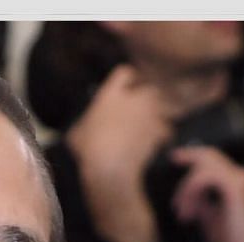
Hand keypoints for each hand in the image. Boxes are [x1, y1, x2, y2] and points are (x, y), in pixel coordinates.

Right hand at [64, 64, 173, 198]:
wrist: (110, 167)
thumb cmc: (88, 149)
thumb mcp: (76, 133)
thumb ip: (84, 124)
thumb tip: (83, 126)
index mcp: (110, 95)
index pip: (124, 73)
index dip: (127, 79)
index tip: (127, 86)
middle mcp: (132, 100)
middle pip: (149, 88)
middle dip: (148, 97)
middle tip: (142, 109)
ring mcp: (148, 115)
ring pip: (162, 107)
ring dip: (158, 115)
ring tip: (152, 126)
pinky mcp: (158, 131)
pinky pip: (167, 129)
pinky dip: (164, 135)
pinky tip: (158, 142)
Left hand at [167, 145, 243, 241]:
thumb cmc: (232, 240)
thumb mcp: (209, 216)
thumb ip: (201, 202)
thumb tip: (187, 194)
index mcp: (238, 182)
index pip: (215, 160)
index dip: (194, 155)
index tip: (176, 158)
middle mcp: (241, 176)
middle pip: (210, 155)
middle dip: (189, 156)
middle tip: (173, 159)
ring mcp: (240, 179)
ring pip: (203, 169)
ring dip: (186, 189)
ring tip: (183, 213)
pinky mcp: (236, 186)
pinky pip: (204, 178)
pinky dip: (191, 193)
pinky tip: (190, 213)